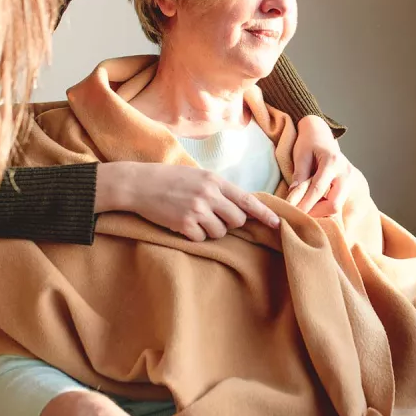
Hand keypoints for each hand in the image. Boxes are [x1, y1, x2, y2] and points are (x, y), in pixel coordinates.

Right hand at [95, 162, 279, 240]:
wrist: (138, 184)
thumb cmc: (168, 179)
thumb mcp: (197, 176)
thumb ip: (218, 189)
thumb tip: (240, 206)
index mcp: (214, 180)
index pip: (247, 200)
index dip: (264, 214)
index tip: (277, 224)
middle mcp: (209, 194)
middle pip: (237, 220)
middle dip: (229, 224)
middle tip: (213, 218)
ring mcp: (196, 210)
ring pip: (219, 232)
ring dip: (210, 230)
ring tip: (193, 218)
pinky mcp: (184, 224)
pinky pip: (201, 239)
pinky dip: (194, 235)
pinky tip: (181, 224)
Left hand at [286, 115, 352, 214]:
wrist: (321, 134)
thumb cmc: (309, 143)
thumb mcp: (301, 155)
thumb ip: (299, 175)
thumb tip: (293, 197)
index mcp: (333, 162)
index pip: (318, 190)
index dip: (304, 205)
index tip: (293, 213)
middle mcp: (345, 173)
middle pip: (333, 204)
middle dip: (316, 214)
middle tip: (299, 216)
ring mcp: (350, 180)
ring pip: (337, 208)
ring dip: (321, 214)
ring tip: (305, 213)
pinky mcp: (349, 186)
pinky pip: (339, 205)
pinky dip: (326, 211)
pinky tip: (314, 210)